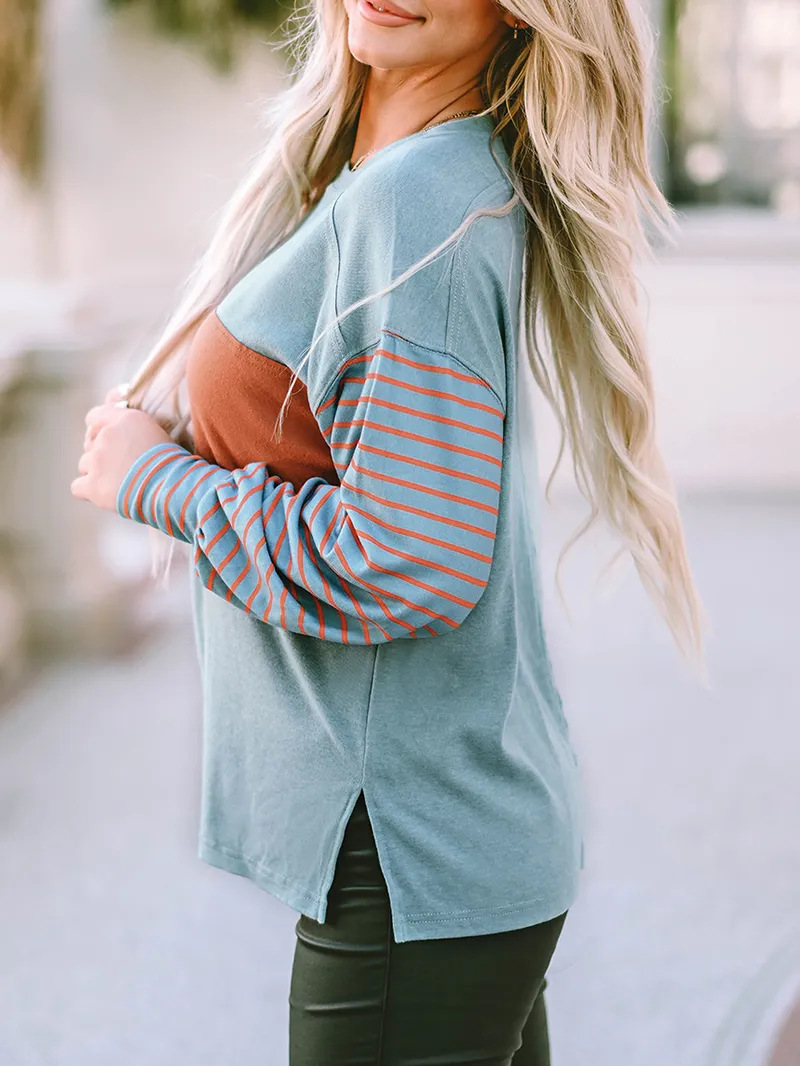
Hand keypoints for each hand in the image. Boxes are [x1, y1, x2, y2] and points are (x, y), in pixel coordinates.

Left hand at [71, 386, 175, 511]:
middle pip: (90, 444)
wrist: (174, 487)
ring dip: (97, 474)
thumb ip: (136, 431)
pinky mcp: (92, 484)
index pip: (95, 416)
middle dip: (101, 455)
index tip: (106, 441)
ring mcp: (97, 459)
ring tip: (119, 484)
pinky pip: (77, 487)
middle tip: (121, 468)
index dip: (97, 429)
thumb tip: (124, 438)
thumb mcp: (159, 435)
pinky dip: (88, 492)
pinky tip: (104, 495)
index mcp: (127, 419)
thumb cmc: (174, 465)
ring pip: (84, 465)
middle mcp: (108, 434)